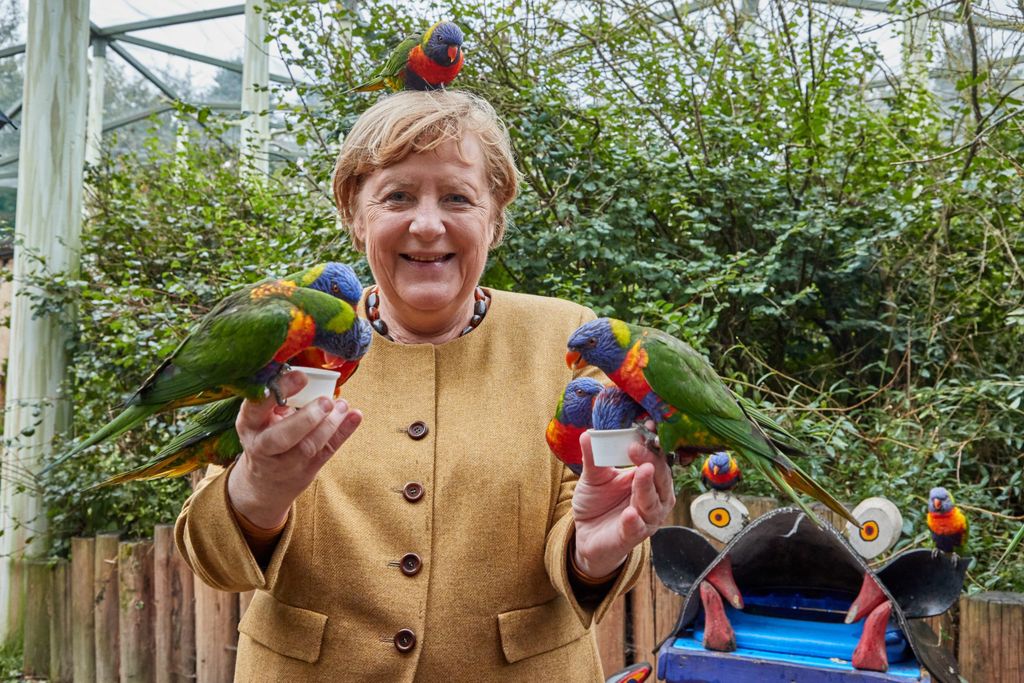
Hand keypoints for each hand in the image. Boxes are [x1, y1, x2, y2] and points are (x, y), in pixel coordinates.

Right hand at [227, 370, 361, 528]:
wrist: (264, 483)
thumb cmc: (266, 435)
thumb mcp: (262, 417)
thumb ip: (280, 399)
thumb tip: (307, 374)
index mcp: (248, 424)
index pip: (257, 407)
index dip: (280, 390)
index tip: (301, 377)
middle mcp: (262, 446)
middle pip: (282, 437)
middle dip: (307, 419)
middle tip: (326, 402)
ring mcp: (284, 463)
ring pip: (308, 447)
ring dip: (329, 424)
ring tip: (342, 405)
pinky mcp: (306, 471)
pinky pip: (327, 451)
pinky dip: (343, 432)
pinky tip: (355, 416)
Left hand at [571, 431, 675, 578]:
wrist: (587, 534)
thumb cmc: (598, 503)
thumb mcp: (594, 477)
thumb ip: (593, 457)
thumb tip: (588, 434)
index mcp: (649, 480)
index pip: (657, 459)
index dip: (653, 444)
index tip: (646, 426)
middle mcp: (654, 499)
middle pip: (660, 479)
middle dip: (651, 462)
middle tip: (637, 447)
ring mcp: (645, 519)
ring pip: (652, 503)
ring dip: (646, 487)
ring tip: (642, 471)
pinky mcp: (631, 537)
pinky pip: (636, 529)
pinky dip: (634, 521)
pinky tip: (630, 513)